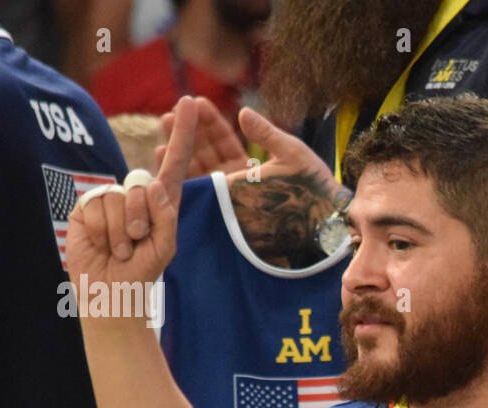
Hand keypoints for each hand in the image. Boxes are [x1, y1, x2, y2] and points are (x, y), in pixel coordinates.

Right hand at [65, 95, 196, 299]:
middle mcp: (136, 194)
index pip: (175, 163)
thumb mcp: (164, 247)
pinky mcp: (87, 205)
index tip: (190, 103)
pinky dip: (101, 231)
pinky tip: (102, 244)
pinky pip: (96, 206)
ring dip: (120, 232)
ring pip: (119, 198)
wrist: (110, 291)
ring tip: (120, 249)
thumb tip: (152, 185)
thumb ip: (165, 217)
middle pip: (142, 187)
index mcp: (162, 201)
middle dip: (141, 221)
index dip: (182, 133)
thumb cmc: (142, 271)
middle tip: (135, 244)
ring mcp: (110, 198)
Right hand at [157, 98, 338, 199]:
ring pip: (197, 173)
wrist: (323, 225)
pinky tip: (166, 161)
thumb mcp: (292, 155)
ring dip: (179, 153)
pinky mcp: (224, 216)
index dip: (209, 122)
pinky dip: (183, 180)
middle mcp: (235, 183)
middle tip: (168, 114)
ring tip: (164, 133)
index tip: (194, 102)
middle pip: (204, 154)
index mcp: (250, 167)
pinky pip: (199, 197)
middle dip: (186, 133)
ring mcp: (227, 201)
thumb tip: (242, 112)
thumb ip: (267, 135)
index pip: (224, 140)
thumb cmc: (314, 191)